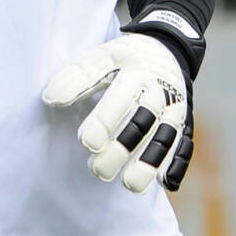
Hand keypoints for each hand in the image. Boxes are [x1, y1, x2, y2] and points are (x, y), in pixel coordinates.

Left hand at [41, 33, 192, 192]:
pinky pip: (184, 145)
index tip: (86, 142)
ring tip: (130, 184)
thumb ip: (77, 76)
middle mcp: (159, 92)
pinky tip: (164, 183)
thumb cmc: (125, 58)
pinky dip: (177, 164)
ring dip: (149, 163)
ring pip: (166, 138)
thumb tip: (51, 99)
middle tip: (97, 169)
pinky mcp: (184, 123)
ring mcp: (175, 109)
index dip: (104, 122)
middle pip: (143, 123)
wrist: (167, 50)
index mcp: (137, 72)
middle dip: (122, 148)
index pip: (121, 98)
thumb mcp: (102, 56)